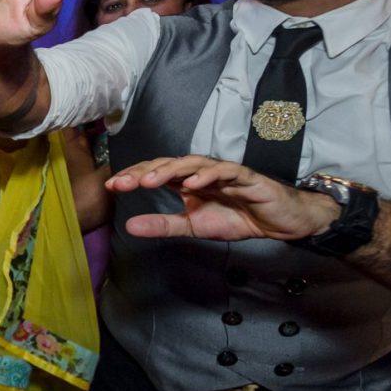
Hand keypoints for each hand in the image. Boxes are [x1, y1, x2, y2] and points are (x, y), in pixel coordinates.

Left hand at [107, 156, 339, 245]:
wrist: (277, 221)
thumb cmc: (237, 217)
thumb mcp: (193, 227)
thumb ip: (163, 226)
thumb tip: (129, 227)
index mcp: (189, 182)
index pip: (157, 175)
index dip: (135, 178)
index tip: (112, 186)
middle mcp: (203, 173)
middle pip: (170, 165)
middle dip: (145, 172)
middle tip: (122, 182)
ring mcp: (224, 172)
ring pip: (194, 164)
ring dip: (171, 171)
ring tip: (150, 181)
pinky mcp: (246, 177)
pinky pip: (226, 172)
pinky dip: (208, 176)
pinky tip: (191, 184)